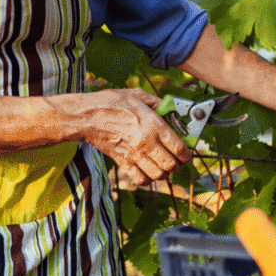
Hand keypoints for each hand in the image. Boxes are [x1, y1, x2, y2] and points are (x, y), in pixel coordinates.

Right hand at [72, 88, 192, 185]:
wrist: (88, 116)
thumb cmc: (112, 103)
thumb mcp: (138, 95)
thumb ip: (157, 103)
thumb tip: (170, 108)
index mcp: (155, 126)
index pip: (180, 149)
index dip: (187, 155)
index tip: (187, 154)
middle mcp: (147, 143)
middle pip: (171, 165)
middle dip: (178, 166)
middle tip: (178, 162)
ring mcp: (135, 155)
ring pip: (158, 175)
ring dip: (164, 174)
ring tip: (163, 168)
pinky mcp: (123, 162)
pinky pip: (140, 180)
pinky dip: (147, 180)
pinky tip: (148, 172)